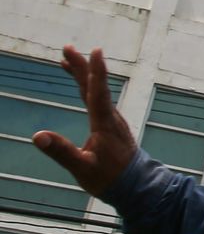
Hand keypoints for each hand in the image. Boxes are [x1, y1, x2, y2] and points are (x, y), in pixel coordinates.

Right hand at [32, 46, 138, 196]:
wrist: (135, 186)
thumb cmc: (109, 178)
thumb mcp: (82, 168)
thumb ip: (61, 152)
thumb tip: (38, 136)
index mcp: (105, 123)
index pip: (98, 93)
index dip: (96, 71)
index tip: (95, 50)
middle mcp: (110, 117)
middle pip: (94, 87)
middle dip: (82, 66)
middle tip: (67, 48)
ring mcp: (112, 120)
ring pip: (96, 92)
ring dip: (83, 75)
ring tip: (68, 60)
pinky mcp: (110, 125)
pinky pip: (97, 99)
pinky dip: (88, 88)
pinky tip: (82, 86)